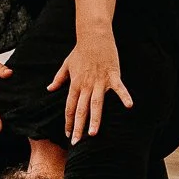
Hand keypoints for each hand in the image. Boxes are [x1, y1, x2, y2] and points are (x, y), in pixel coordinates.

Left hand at [48, 27, 132, 141]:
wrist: (93, 35)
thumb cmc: (80, 50)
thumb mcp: (66, 65)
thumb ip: (58, 78)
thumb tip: (49, 89)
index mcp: (75, 84)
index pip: (70, 107)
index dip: (69, 122)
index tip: (68, 134)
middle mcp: (86, 85)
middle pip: (81, 110)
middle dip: (78, 127)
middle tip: (76, 142)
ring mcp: (99, 81)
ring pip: (96, 104)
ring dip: (95, 119)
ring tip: (93, 134)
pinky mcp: (112, 75)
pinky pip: (118, 88)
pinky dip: (124, 96)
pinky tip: (129, 106)